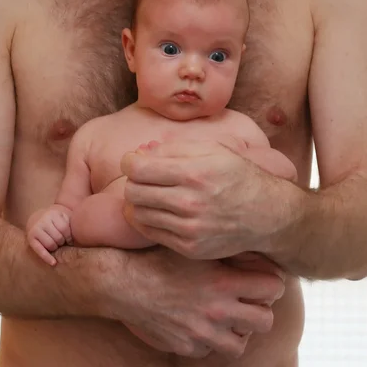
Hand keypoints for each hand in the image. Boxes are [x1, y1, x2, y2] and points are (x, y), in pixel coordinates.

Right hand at [26, 205, 72, 265]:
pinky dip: (47, 258)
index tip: (70, 240)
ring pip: (51, 245)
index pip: (65, 229)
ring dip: (55, 248)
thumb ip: (73, 221)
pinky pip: (39, 250)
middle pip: (58, 238)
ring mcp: (36, 229)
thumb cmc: (55, 220)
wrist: (36, 218)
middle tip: (62, 242)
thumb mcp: (64, 216)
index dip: (69, 237)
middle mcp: (43, 220)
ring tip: (56, 245)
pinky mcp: (30, 238)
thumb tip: (84, 234)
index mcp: (54, 213)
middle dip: (62, 243)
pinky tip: (53, 263)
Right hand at [113, 247, 284, 358]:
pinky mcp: (187, 347)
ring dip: (237, 330)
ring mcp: (203, 334)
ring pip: (240, 344)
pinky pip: (210, 351)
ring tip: (227, 316)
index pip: (273, 288)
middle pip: (265, 321)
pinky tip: (200, 322)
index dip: (271, 282)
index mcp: (222, 283)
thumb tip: (248, 244)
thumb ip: (221, 250)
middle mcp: (217, 311)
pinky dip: (209, 340)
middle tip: (249, 300)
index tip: (263, 279)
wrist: (124, 284)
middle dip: (261, 309)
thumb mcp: (193, 247)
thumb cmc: (158, 258)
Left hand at [121, 140, 291, 259]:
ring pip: (138, 213)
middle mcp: (190, 203)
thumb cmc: (238, 175)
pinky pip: (150, 232)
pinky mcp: (189, 248)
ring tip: (150, 193)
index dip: (129, 161)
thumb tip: (141, 151)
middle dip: (133, 180)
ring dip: (137, 200)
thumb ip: (174, 147)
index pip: (139, 169)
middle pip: (134, 191)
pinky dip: (146, 219)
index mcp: (195, 173)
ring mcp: (189, 229)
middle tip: (143, 176)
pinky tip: (156, 209)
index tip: (134, 160)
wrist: (267, 214)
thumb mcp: (213, 149)